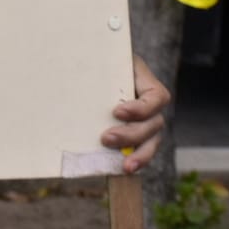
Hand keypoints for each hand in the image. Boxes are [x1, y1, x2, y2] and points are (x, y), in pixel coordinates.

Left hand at [101, 55, 169, 173]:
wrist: (95, 68)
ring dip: (139, 154)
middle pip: (154, 124)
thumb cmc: (97, 61)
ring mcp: (145, 121)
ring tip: (124, 166)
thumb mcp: (101, 58)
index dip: (141, 108)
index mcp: (145, 81)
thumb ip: (95, 66)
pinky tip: (124, 169)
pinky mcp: (135, 134)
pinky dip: (136, 160)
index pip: (157, 97)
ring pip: (152, 141)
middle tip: (106, 138)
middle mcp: (150, 104)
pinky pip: (142, 150)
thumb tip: (71, 72)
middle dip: (132, 135)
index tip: (116, 112)